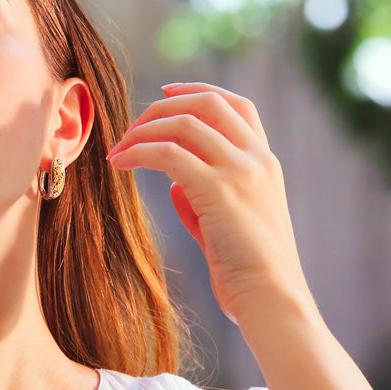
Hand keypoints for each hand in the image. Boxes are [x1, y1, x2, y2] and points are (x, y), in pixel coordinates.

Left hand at [106, 83, 311, 324]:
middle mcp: (257, 159)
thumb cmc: (248, 271)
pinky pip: (168, 153)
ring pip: (184, 123)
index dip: (199, 91)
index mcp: (265, 163)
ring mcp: (240, 171)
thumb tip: (174, 184)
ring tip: (119, 150)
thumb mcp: (228, 226)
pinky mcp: (219, 190)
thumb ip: (203, 199)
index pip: (236, 105)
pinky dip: (138, 152)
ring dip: (144, 130)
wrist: (271, 298)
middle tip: (131, 125)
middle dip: (163, 106)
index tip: (167, 91)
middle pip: (208, 103)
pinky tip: (120, 164)